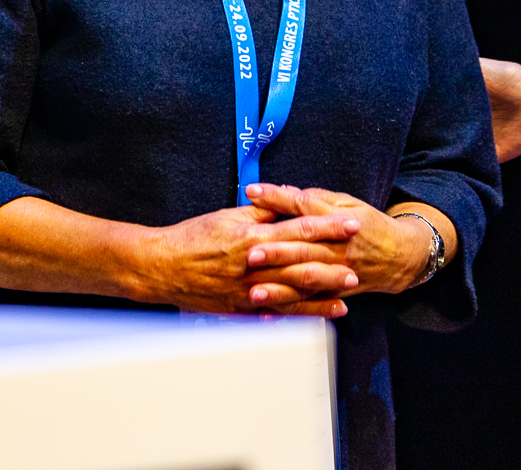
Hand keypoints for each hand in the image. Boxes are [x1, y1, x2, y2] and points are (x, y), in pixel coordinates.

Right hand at [132, 202, 362, 316]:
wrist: (161, 267)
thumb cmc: (193, 237)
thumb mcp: (228, 215)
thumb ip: (261, 211)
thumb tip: (289, 202)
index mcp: (252, 236)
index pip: (299, 228)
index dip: (328, 227)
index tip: (351, 225)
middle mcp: (253, 264)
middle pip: (301, 262)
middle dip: (332, 263)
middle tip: (358, 264)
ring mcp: (247, 290)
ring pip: (291, 292)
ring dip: (321, 294)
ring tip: (346, 295)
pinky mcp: (239, 309)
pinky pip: (273, 314)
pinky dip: (296, 315)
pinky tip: (314, 317)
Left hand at [241, 184, 435, 295]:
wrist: (398, 255)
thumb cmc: (368, 224)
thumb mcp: (347, 203)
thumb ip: (315, 199)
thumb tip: (286, 191)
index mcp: (338, 221)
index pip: (305, 207)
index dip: (278, 199)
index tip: (253, 192)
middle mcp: (338, 248)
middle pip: (304, 248)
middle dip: (276, 251)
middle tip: (249, 252)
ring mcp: (338, 274)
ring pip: (306, 281)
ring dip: (279, 287)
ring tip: (254, 290)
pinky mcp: (335, 292)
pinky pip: (310, 304)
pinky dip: (288, 310)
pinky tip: (266, 313)